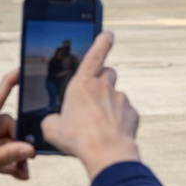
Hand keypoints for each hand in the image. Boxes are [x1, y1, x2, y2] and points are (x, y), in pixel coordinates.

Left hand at [0, 69, 35, 185]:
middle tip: (27, 161)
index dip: (8, 85)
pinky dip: (9, 163)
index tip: (20, 71)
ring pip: (5, 143)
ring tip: (22, 173)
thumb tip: (29, 149)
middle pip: (7, 127)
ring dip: (15, 157)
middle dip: (20, 143)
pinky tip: (17, 174)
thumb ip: (4, 157)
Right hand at [41, 32, 140, 179]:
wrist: (107, 152)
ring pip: (116, 95)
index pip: (95, 54)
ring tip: (98, 124)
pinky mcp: (133, 113)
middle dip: (102, 80)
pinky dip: (119, 119)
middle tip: (93, 96)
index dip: (102, 41)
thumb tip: (55, 121)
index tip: (108, 33)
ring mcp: (121, 99)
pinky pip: (125, 112)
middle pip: (108, 73)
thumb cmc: (77, 139)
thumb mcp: (52, 128)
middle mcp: (104, 87)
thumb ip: (53, 119)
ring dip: (109, 104)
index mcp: (82, 84)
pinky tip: (110, 132)